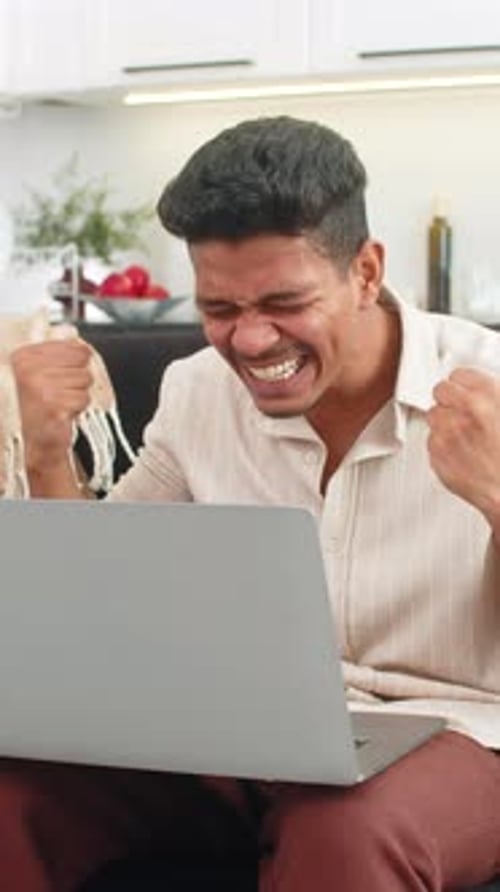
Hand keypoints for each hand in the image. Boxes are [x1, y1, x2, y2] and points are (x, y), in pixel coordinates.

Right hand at [10, 337, 92, 473]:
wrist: (35, 441)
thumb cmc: (40, 407)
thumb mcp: (40, 372)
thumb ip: (57, 351)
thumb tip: (75, 335)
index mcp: (24, 356)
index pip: (75, 347)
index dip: (76, 364)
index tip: (60, 376)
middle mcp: (28, 369)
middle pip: (83, 362)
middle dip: (77, 379)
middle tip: (60, 392)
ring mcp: (40, 388)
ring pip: (86, 380)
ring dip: (78, 394)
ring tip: (60, 403)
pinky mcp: (53, 406)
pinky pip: (84, 398)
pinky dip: (78, 408)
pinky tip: (62, 413)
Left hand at [426, 367, 499, 535]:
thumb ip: (493, 398)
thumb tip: (477, 389)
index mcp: (489, 396)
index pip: (459, 375)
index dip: (463, 385)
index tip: (464, 391)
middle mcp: (466, 410)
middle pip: (440, 391)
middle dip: (449, 400)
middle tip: (460, 412)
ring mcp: (448, 431)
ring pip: (433, 415)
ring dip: (444, 423)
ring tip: (465, 437)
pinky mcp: (437, 453)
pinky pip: (432, 440)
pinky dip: (442, 445)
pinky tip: (461, 453)